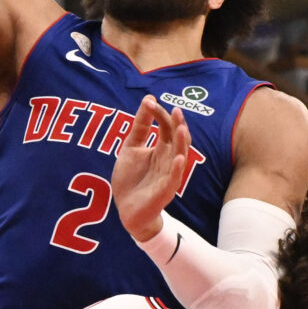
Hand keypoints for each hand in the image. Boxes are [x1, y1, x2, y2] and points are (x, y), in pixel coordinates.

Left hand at [110, 95, 190, 242]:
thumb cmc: (131, 179)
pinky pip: (174, 179)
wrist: (125, 209)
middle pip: (177, 140)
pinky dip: (177, 169)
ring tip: (181, 128)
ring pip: (180, 156)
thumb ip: (140, 126)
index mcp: (161, 149)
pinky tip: (178, 158)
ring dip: (181, 143)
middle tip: (176, 111)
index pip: (166, 128)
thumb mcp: (131, 148)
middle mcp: (168, 160)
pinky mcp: (165, 191)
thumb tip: (148, 99)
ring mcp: (168, 175)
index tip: (149, 102)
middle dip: (177, 126)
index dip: (160, 114)